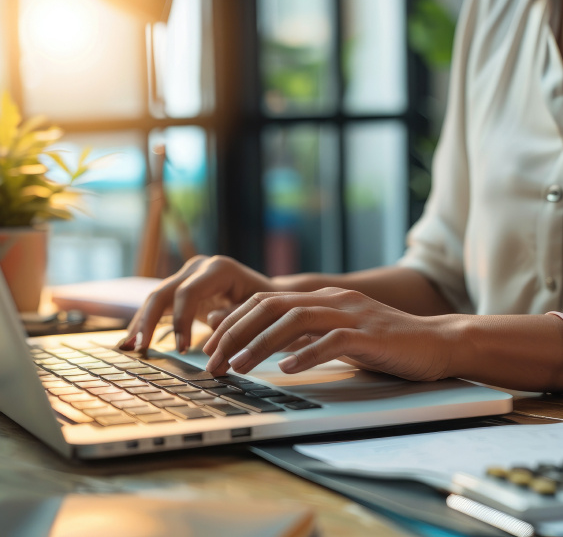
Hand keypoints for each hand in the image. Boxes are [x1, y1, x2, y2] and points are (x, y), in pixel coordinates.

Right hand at [121, 255, 275, 352]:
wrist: (269, 295)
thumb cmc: (267, 304)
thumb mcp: (257, 310)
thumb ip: (235, 315)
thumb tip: (211, 322)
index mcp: (218, 268)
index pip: (188, 292)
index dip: (181, 320)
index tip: (181, 349)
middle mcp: (198, 267)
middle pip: (164, 292)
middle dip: (149, 321)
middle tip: (141, 349)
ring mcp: (188, 275)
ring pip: (156, 298)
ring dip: (140, 323)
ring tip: (126, 348)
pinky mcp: (182, 289)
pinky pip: (159, 305)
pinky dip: (146, 323)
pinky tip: (131, 342)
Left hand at [203, 287, 452, 381]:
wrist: (435, 342)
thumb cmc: (383, 344)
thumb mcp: (337, 334)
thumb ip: (305, 333)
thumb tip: (265, 342)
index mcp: (322, 298)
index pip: (265, 301)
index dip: (234, 321)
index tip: (211, 345)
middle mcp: (333, 300)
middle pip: (272, 307)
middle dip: (237, 333)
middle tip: (213, 360)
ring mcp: (352, 315)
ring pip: (296, 320)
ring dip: (262, 344)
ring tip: (239, 366)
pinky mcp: (370, 335)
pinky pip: (333, 341)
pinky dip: (306, 354)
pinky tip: (286, 370)